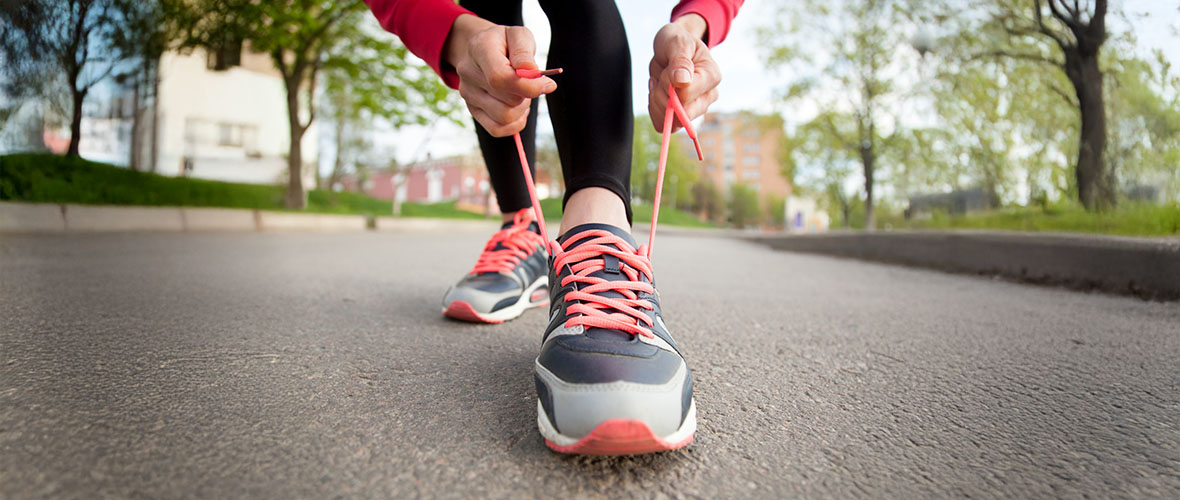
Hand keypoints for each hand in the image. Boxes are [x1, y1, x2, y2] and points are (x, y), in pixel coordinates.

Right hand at [444, 15, 556, 136]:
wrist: (482, 49)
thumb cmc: (505, 42)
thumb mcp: (519, 36)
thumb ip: (525, 53)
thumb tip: (532, 73)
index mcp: (479, 49)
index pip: (500, 78)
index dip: (527, 86)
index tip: (546, 84)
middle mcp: (468, 72)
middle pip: (506, 100)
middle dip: (527, 94)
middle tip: (530, 82)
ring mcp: (467, 93)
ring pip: (503, 117)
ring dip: (521, 109)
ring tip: (522, 94)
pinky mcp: (472, 109)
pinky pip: (496, 129)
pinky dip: (514, 124)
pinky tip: (518, 109)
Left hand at [648, 15, 720, 131]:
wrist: (672, 47)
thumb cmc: (677, 41)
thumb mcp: (678, 43)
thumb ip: (680, 61)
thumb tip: (683, 80)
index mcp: (711, 76)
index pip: (686, 95)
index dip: (669, 85)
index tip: (667, 71)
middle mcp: (708, 96)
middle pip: (680, 114)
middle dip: (662, 96)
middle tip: (661, 77)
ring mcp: (696, 108)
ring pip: (671, 122)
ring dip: (656, 102)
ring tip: (659, 82)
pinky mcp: (682, 115)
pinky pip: (662, 124)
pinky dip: (654, 109)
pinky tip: (657, 92)